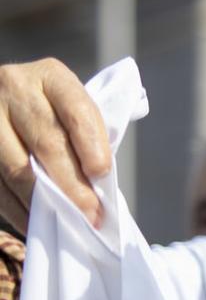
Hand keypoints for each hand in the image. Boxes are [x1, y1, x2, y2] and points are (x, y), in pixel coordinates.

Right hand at [0, 58, 110, 229]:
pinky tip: (34, 221)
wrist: (2, 97)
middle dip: (72, 184)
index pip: (76, 110)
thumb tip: (98, 181)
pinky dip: (15, 207)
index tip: (102, 174)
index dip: (91, 144)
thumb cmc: (49, 108)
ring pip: (16, 167)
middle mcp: (14, 89)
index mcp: (50, 76)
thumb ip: (86, 131)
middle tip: (91, 213)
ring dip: (43, 202)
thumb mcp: (68, 103)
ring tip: (66, 223)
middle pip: (47, 142)